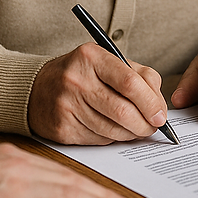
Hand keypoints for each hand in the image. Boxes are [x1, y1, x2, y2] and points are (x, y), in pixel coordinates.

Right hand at [28, 43, 167, 143]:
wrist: (36, 88)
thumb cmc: (82, 74)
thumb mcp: (109, 62)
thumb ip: (140, 76)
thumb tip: (160, 107)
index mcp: (92, 57)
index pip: (130, 83)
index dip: (151, 103)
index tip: (161, 116)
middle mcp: (76, 80)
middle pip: (123, 111)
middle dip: (145, 124)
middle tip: (153, 128)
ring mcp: (67, 105)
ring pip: (112, 130)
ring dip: (131, 134)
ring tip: (137, 130)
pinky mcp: (62, 128)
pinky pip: (98, 140)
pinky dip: (113, 138)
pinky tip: (114, 130)